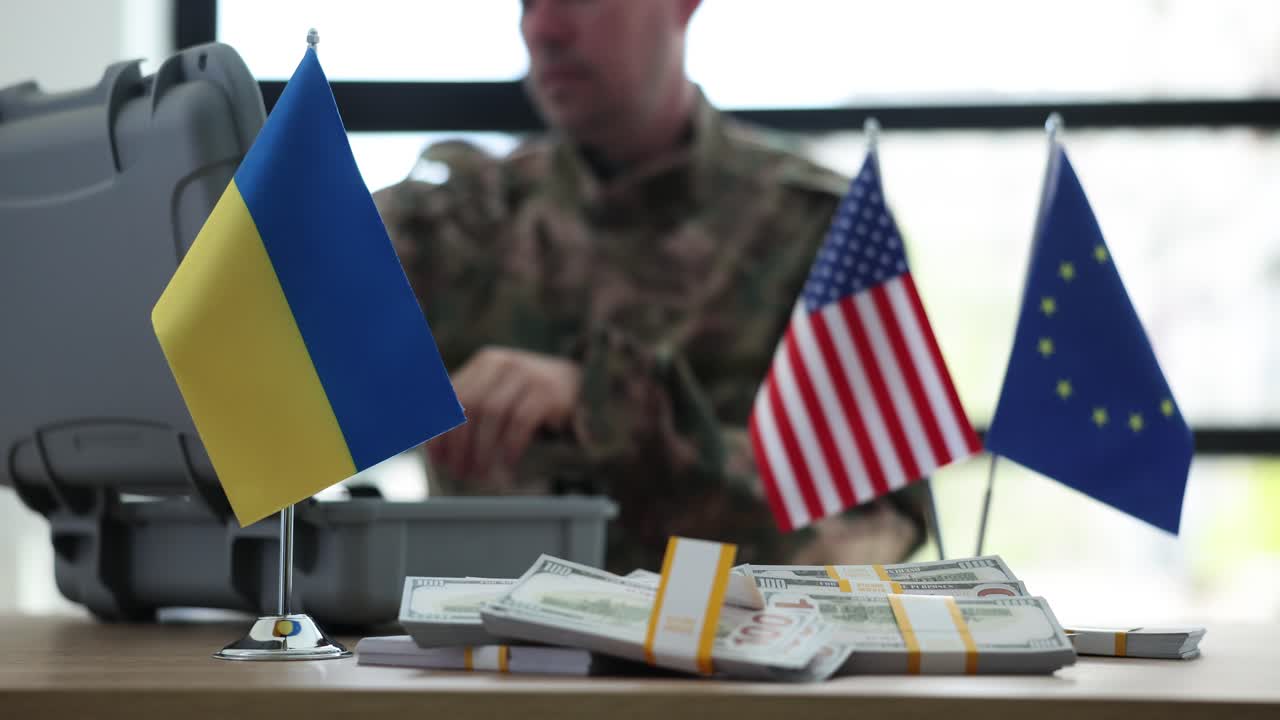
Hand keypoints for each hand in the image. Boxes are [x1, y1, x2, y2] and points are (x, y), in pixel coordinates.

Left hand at [429, 346, 581, 483]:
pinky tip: (506, 464)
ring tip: (481, 474)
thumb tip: (437, 445)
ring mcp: (528, 374)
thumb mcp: (501, 393)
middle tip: (460, 472)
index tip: (438, 460)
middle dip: (460, 444)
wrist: (584, 385)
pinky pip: (520, 422)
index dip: (441, 431)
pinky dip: (509, 446)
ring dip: (482, 450)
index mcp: (485, 363)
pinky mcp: (549, 391)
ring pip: (492, 414)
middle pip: (469, 406)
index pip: (451, 397)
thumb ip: (472, 409)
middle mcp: (504, 363)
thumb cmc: (533, 398)